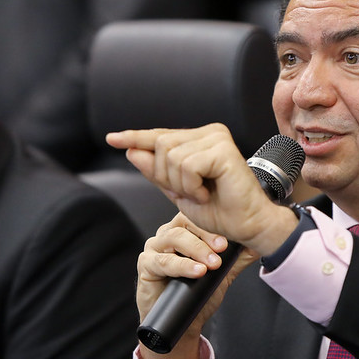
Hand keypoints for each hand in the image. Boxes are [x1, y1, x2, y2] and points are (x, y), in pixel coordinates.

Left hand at [107, 124, 295, 253]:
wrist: (247, 225)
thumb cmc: (220, 210)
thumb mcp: (178, 191)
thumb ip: (157, 171)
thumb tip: (131, 151)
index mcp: (201, 138)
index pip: (160, 135)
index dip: (135, 138)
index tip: (112, 138)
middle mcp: (210, 133)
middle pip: (161, 145)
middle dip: (166, 176)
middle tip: (191, 193)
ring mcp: (218, 138)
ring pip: (171, 156)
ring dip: (180, 184)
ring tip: (201, 194)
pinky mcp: (223, 150)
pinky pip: (187, 165)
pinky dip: (191, 186)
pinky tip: (207, 193)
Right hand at [135, 212, 258, 358]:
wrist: (183, 323)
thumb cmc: (198, 294)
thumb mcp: (223, 273)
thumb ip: (239, 257)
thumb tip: (261, 243)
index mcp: (185, 230)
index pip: (197, 216)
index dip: (214, 225)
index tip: (230, 239)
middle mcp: (167, 235)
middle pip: (184, 224)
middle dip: (206, 236)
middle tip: (223, 249)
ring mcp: (155, 248)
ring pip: (174, 239)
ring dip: (196, 250)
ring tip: (212, 264)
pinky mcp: (146, 265)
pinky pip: (163, 261)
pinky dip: (182, 265)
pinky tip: (197, 271)